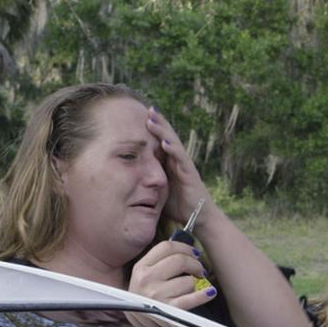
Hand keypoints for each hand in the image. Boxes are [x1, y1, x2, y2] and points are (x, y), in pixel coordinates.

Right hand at [128, 240, 215, 310]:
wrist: (138, 321)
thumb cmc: (147, 295)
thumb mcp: (145, 276)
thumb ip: (161, 262)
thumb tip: (191, 252)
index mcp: (141, 267)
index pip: (166, 247)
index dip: (184, 248)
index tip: (194, 253)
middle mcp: (146, 279)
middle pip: (179, 260)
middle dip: (195, 264)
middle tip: (200, 271)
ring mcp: (156, 295)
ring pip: (188, 280)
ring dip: (196, 284)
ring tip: (194, 288)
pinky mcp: (167, 310)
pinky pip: (190, 299)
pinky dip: (202, 295)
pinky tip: (210, 292)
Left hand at [145, 107, 213, 226]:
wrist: (199, 217)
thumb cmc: (179, 205)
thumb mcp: (159, 189)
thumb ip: (149, 180)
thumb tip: (129, 178)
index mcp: (170, 162)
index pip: (161, 141)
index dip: (153, 128)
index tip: (139, 115)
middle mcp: (178, 160)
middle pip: (167, 136)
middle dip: (157, 122)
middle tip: (147, 108)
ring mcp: (184, 165)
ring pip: (173, 143)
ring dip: (162, 130)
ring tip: (151, 118)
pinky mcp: (189, 173)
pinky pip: (180, 158)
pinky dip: (172, 149)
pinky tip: (164, 141)